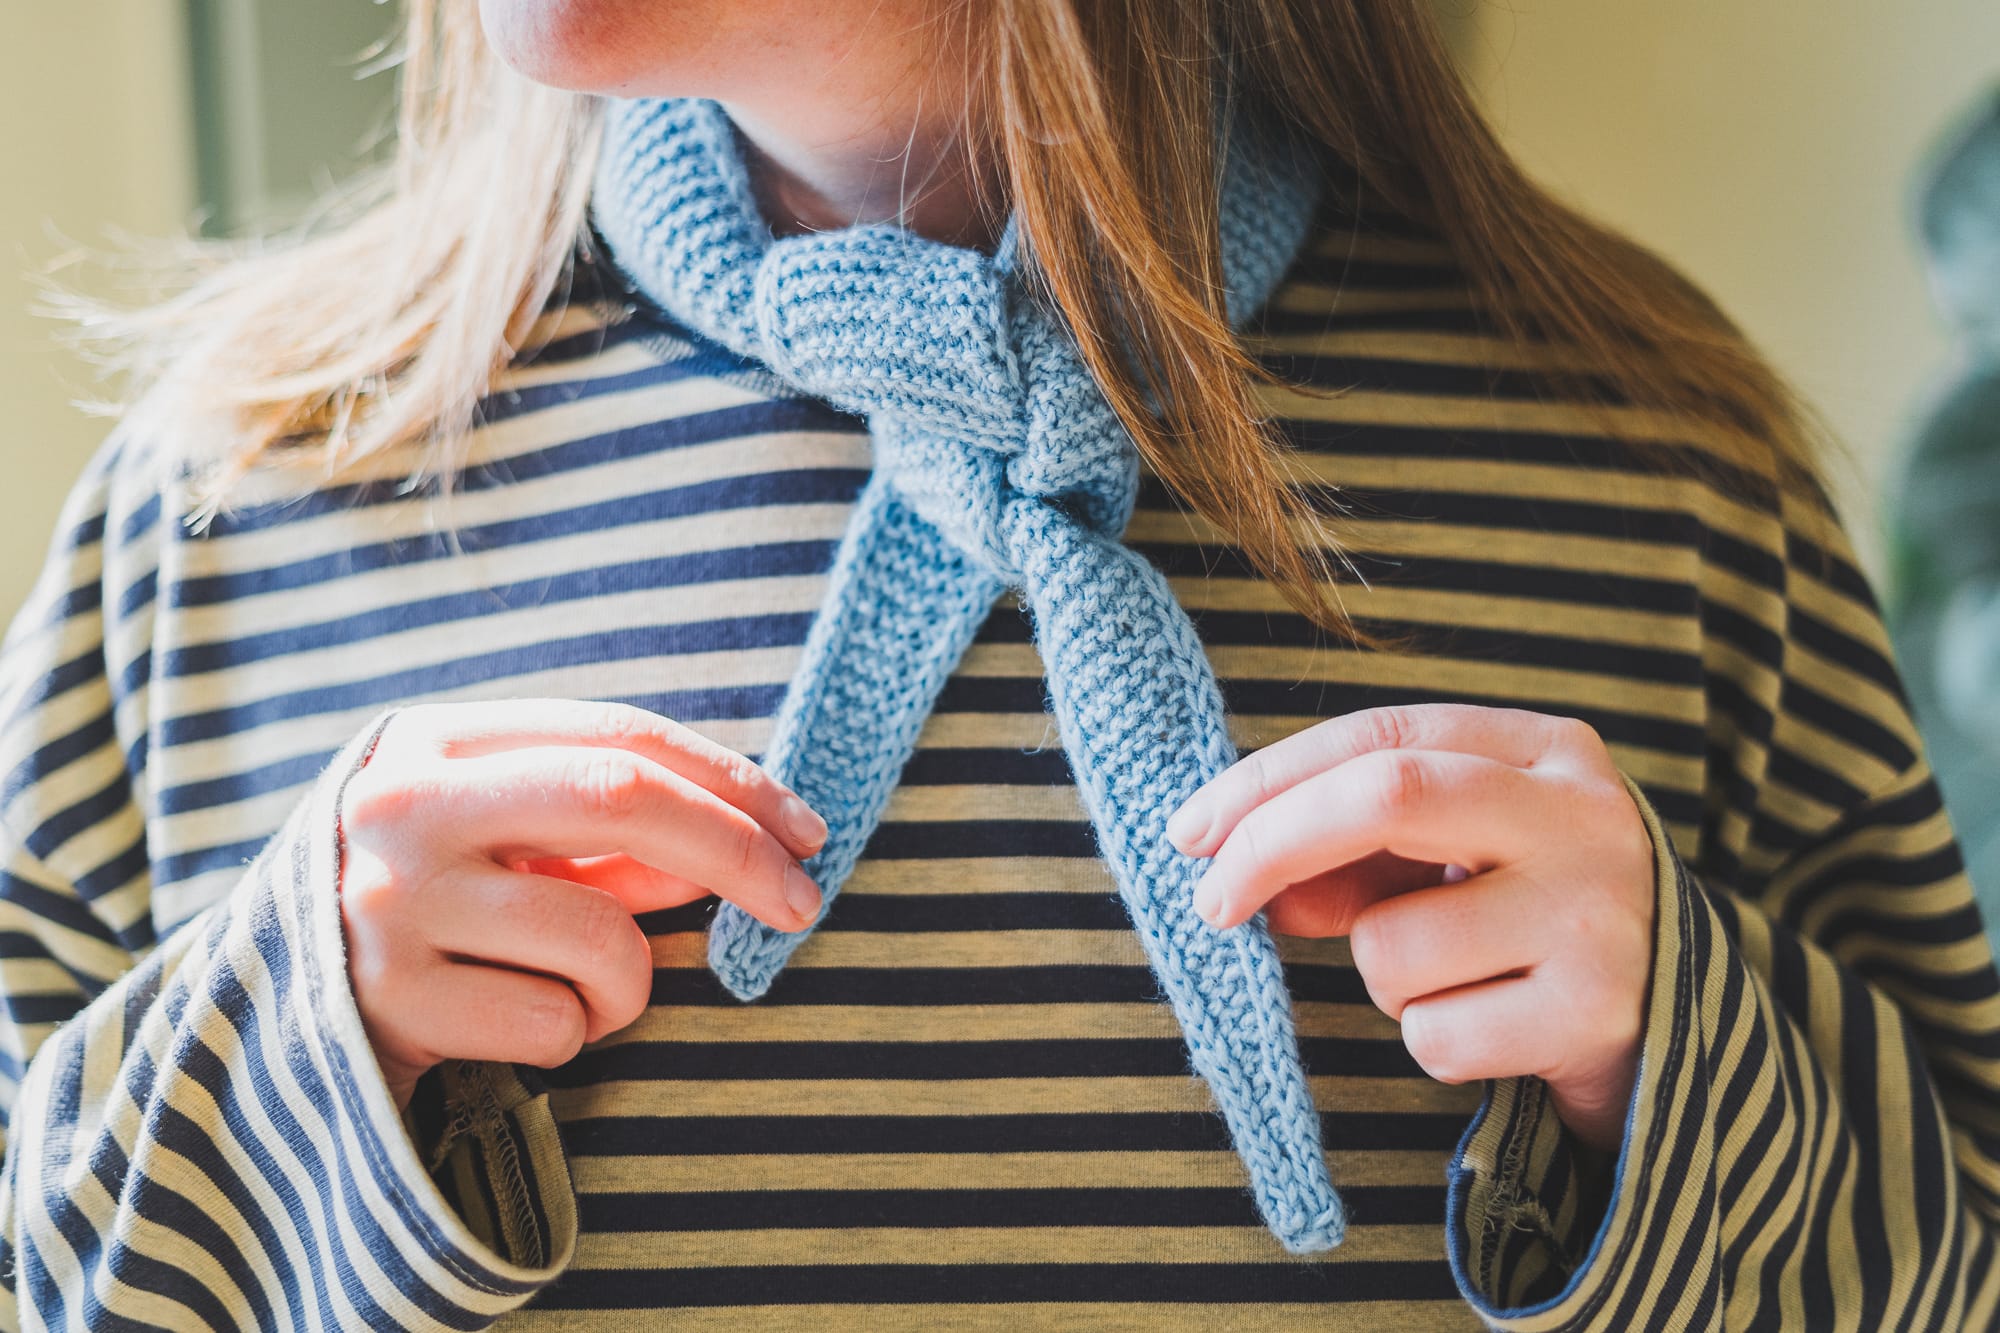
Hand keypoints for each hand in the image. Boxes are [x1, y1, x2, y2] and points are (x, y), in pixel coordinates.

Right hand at [337, 698, 828, 1109]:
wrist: (278, 1012)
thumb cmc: (431, 910)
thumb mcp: (508, 842)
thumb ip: (610, 831)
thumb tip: (751, 841)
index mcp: (438, 739)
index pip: (620, 735)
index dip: (731, 780)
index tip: (806, 829)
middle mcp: (404, 806)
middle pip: (621, 800)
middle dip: (736, 853)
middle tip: (801, 902)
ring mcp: (389, 904)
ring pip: (602, 939)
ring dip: (632, 984)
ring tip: (575, 992)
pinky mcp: (390, 1002)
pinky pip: (557, 1025)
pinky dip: (570, 1036)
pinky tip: (505, 1025)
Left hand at [1165, 704, 1654, 1150]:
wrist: (1681, 1033)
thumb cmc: (1533, 926)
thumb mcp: (1450, 866)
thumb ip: (1350, 858)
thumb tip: (1240, 884)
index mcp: (1548, 750)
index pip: (1379, 737)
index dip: (1267, 780)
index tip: (1189, 831)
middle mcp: (1584, 817)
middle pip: (1386, 795)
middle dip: (1272, 844)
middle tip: (1213, 903)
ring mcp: (1597, 914)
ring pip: (1393, 943)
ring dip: (1383, 979)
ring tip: (1460, 981)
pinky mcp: (1595, 1012)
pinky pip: (1433, 1035)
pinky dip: (1435, 1043)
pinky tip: (1498, 1029)